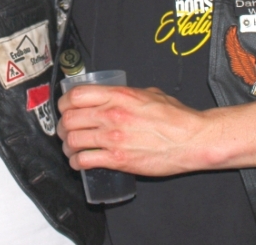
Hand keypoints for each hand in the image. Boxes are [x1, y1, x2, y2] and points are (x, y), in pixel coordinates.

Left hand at [56, 85, 208, 176]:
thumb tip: (115, 95)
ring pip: (73, 140)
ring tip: (70, 148)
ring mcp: (113, 138)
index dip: (64, 102)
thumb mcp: (150, 93)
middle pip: (69, 118)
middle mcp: (112, 114)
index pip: (75, 95)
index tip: (65, 108)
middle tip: (65, 130)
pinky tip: (79, 162)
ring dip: (67, 146)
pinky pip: (85, 161)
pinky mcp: (118, 160)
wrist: (192, 139)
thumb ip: (127, 93)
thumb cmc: (177, 117)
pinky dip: (76, 162)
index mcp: (118, 96)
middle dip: (62, 126)